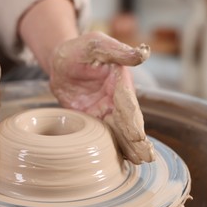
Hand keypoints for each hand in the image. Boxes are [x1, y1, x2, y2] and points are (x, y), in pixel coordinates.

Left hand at [49, 31, 154, 163]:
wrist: (60, 61)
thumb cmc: (79, 49)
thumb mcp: (96, 45)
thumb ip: (117, 51)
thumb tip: (144, 53)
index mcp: (120, 82)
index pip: (127, 104)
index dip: (133, 121)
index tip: (138, 137)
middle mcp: (116, 99)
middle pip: (127, 121)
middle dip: (136, 140)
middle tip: (145, 157)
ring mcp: (105, 110)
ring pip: (119, 131)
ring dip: (129, 146)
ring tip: (139, 161)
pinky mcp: (93, 118)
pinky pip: (104, 133)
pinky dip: (114, 146)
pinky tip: (122, 159)